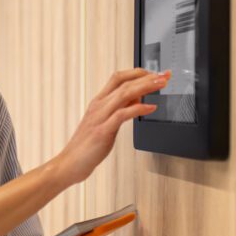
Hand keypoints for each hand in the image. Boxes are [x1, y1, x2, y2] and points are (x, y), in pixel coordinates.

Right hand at [51, 68, 170, 186]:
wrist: (71, 162)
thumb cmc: (87, 144)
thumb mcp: (105, 121)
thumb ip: (120, 108)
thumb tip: (138, 96)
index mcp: (99, 101)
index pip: (118, 77)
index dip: (138, 72)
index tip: (155, 73)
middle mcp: (99, 106)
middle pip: (124, 83)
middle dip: (147, 77)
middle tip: (164, 75)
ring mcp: (100, 117)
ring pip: (124, 94)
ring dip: (145, 87)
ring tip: (161, 85)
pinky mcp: (103, 131)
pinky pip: (122, 115)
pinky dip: (138, 109)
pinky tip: (150, 108)